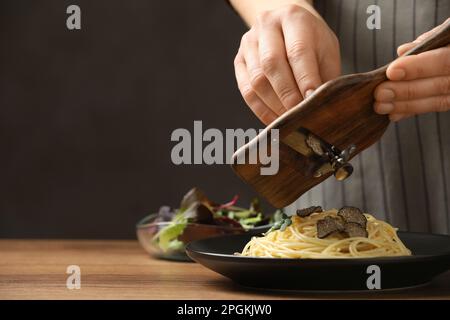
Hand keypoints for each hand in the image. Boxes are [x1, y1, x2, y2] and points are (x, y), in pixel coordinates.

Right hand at [234, 4, 340, 124]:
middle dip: (287, 95)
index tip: (312, 100)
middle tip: (300, 114)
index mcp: (293, 17)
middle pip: (271, 64)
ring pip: (256, 80)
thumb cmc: (312, 42)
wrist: (287, 27)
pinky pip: (246, 90)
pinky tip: (275, 119)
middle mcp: (267, 25)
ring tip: (290, 119)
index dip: (305, 79)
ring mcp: (249, 42)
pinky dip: (261, 109)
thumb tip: (319, 106)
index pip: (297, 51)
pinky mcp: (239, 61)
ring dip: (274, 105)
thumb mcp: (326, 50)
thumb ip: (324, 75)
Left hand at [374, 19, 449, 121]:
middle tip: (379, 93)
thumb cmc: (448, 39)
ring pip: (437, 102)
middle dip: (405, 90)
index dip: (417, 67)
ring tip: (381, 106)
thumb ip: (425, 41)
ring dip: (405, 105)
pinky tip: (393, 114)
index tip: (391, 72)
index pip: (443, 61)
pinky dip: (411, 111)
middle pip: (438, 85)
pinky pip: (433, 108)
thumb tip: (402, 51)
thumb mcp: (443, 33)